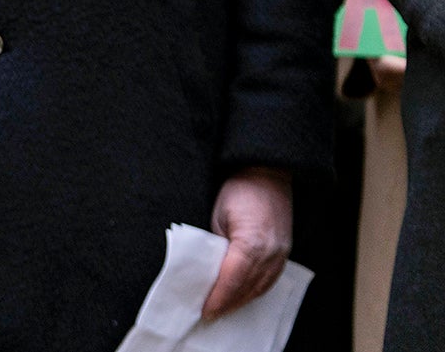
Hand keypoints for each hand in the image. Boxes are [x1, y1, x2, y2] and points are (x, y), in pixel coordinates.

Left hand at [203, 167, 291, 318]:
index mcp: (252, 243)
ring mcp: (282, 254)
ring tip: (223, 310)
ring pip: (261, 288)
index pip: (232, 280)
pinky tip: (242, 296)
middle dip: (228, 305)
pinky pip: (270, 280)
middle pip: (247, 289)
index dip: (218, 299)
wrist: (267, 174)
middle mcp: (271, 253)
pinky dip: (255, 291)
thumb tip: (205, 271)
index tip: (204, 311)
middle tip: (208, 315)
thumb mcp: (217, 216)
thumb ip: (214, 245)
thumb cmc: (238, 191)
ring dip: (242, 301)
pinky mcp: (285, 252)